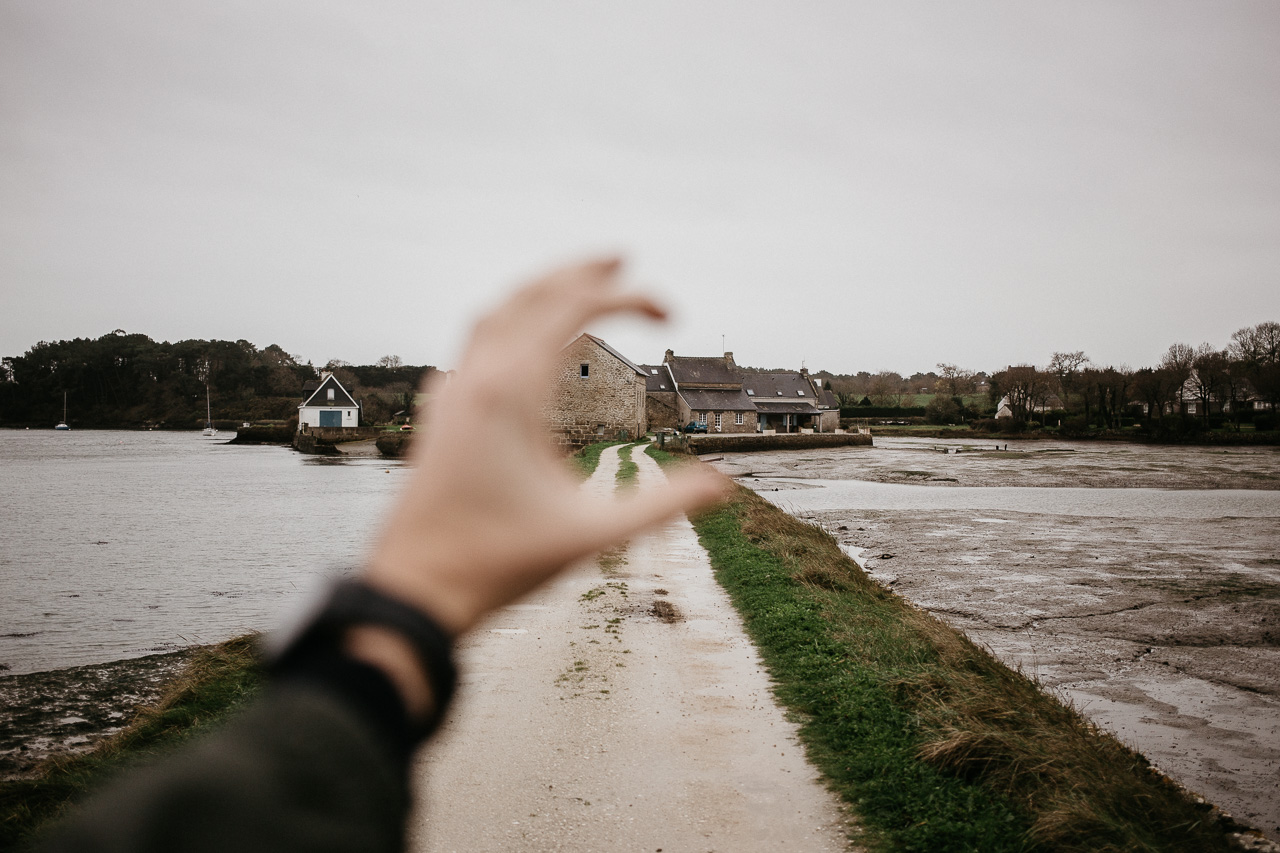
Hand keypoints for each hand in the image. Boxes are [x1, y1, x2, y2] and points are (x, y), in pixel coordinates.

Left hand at [362, 258, 726, 637]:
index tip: (672, 313)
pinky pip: (471, 344)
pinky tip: (515, 343)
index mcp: (513, 393)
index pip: (573, 309)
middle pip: (531, 295)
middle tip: (624, 259)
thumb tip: (722, 485)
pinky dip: (505, 322)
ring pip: (495, 313)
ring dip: (538, 290)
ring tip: (575, 286)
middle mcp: (477, 379)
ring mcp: (451, 393)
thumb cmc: (498, 563)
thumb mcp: (592, 537)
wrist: (413, 589)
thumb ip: (660, 506)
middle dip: (581, 271)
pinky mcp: (438, 414)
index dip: (628, 296)